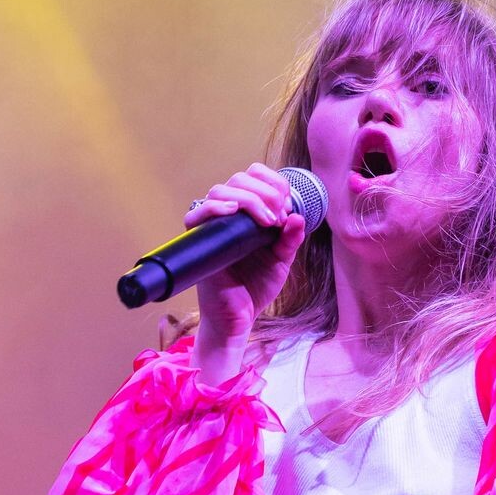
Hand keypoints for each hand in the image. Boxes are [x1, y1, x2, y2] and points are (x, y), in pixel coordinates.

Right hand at [184, 163, 306, 353]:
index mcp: (247, 213)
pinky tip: (233, 210)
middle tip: (279, 217)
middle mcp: (227, 215)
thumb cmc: (255, 287)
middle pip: (239, 179)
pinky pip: (198, 214)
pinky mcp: (199, 241)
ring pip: (220, 191)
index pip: (253, 177)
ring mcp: (212, 226)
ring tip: (267, 221)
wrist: (239, 317)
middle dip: (266, 192)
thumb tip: (298, 216)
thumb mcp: (280, 260)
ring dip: (249, 199)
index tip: (287, 206)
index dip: (273, 183)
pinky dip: (215, 208)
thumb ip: (289, 239)